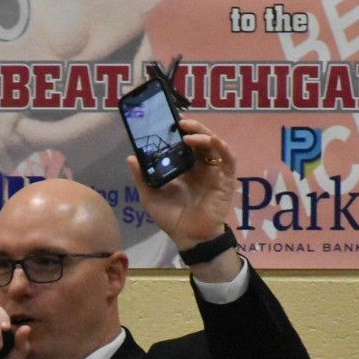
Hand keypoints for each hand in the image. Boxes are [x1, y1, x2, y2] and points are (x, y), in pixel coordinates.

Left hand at [126, 117, 236, 249]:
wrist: (189, 238)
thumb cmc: (172, 219)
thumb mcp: (150, 197)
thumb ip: (142, 178)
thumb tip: (130, 157)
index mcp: (184, 169)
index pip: (184, 144)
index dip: (179, 131)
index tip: (169, 120)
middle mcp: (200, 167)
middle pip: (200, 140)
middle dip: (192, 127)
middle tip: (179, 121)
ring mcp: (214, 172)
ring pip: (213, 145)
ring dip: (203, 134)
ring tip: (188, 131)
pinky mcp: (226, 179)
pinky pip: (228, 159)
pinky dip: (221, 147)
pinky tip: (211, 140)